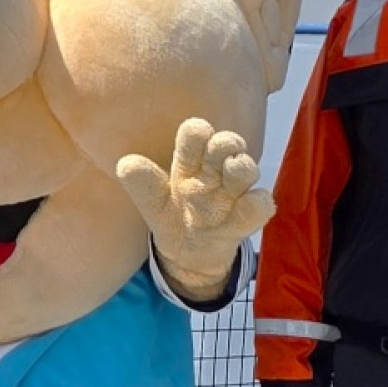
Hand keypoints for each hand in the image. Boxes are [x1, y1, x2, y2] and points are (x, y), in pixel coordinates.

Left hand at [116, 118, 273, 297]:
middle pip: (227, 142)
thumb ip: (142, 185)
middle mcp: (214, 172)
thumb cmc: (173, 216)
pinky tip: (242, 209)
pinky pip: (261, 203)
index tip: (196, 137)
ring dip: (241, 168)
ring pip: (247, 168)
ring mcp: (233, 193)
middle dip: (225, 143)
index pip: (196, 133)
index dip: (197, 131)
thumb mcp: (153, 204)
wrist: (190, 255)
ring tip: (231, 174)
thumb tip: (126, 164)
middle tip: (221, 154)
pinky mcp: (249, 216)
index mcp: (189, 162)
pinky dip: (256, 203)